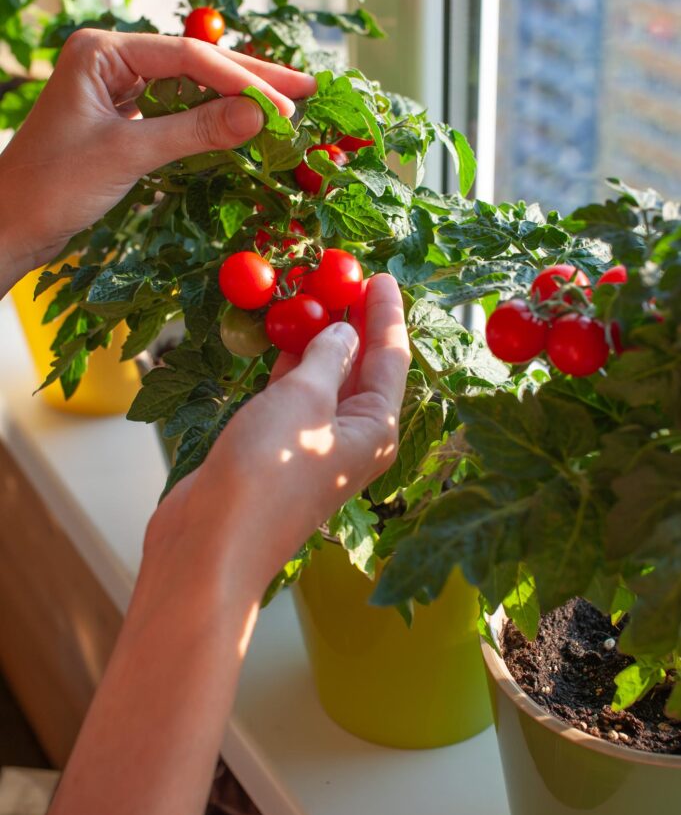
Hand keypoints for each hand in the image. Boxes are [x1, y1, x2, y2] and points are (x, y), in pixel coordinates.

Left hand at [0, 29, 314, 291]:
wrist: (10, 224)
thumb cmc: (52, 186)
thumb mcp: (128, 155)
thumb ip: (196, 132)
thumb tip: (261, 118)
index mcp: (102, 51)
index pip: (188, 58)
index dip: (242, 82)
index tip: (288, 106)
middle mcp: (111, 59)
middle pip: (195, 63)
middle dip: (250, 79)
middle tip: (307, 88)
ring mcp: (117, 87)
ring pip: (191, 85)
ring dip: (236, 96)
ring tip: (289, 102)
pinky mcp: (123, 116)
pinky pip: (178, 109)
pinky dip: (213, 118)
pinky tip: (245, 121)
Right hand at [144, 274, 409, 600]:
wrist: (213, 540)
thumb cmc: (269, 469)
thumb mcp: (305, 399)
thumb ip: (327, 356)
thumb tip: (344, 331)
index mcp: (376, 429)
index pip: (391, 358)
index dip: (386, 313)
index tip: (381, 274)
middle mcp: (352, 437)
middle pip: (360, 367)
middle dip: (353, 321)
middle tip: (341, 275)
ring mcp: (313, 443)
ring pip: (323, 378)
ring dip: (317, 338)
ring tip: (311, 293)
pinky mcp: (278, 447)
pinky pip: (293, 394)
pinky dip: (289, 363)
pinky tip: (282, 336)